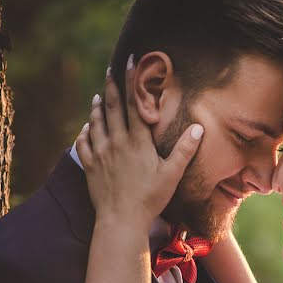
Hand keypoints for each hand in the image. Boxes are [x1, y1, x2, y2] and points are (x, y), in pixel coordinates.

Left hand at [76, 56, 203, 230]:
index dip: (132, 81)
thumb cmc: (150, 198)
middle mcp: (116, 142)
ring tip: (98, 96)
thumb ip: (184, 149)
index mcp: (137, 141)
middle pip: (112, 108)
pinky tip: (86, 128)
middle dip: (111, 86)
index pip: (135, 104)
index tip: (129, 61)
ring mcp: (100, 154)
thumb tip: (198, 128)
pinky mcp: (90, 167)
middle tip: (109, 70)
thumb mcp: (172, 174)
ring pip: (96, 123)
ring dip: (97, 107)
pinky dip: (84, 132)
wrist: (121, 220)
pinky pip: (83, 144)